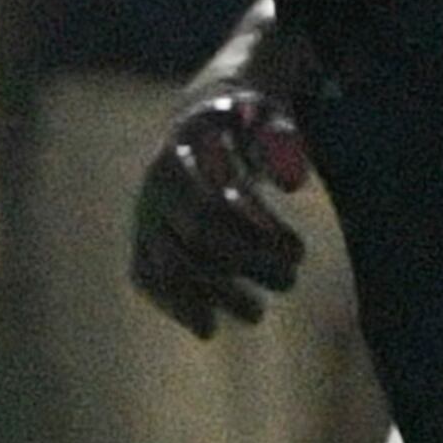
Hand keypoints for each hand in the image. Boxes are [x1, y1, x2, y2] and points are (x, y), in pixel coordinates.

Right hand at [131, 78, 315, 335]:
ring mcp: (145, 213)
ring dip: (215, 294)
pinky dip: (174, 304)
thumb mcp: (264, 114)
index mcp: (184, 154)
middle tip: (290, 280)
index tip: (299, 252)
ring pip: (170, 264)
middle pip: (194, 238)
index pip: (214, 206)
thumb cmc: (242, 123)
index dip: (257, 235)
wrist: (199, 124)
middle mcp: (156, 186)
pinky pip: (147, 276)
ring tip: (256, 314)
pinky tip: (208, 328)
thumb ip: (279, 138)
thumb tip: (291, 181)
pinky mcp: (142, 237)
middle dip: (245, 264)